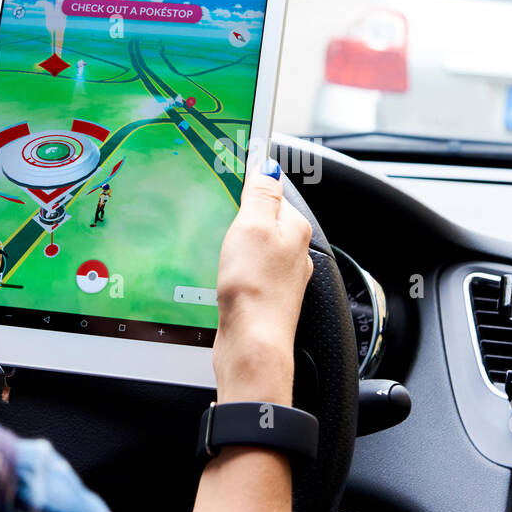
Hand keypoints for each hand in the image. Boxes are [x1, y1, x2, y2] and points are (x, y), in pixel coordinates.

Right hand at [211, 160, 313, 404]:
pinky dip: (234, 265)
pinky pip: (249, 269)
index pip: (274, 191)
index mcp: (295, 229)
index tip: (228, 176)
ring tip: (215, 242)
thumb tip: (268, 166)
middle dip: (241, 214)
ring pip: (256, 246)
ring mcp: (279, 276)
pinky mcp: (263, 296)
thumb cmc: (255, 289)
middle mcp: (293, 252)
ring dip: (236, 242)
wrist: (251, 344)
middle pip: (265, 219)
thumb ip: (261, 194)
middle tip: (216, 211)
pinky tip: (221, 271)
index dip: (250, 183)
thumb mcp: (253, 226)